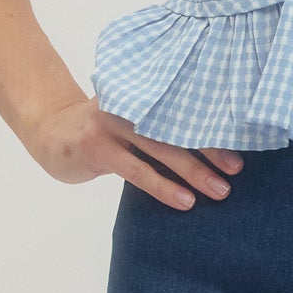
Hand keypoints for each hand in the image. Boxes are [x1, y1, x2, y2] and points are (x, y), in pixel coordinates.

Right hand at [22, 95, 243, 210]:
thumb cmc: (102, 130)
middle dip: (211, 150)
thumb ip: (162, 123)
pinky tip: (184, 201)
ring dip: (194, 171)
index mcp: (144, 92)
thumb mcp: (132, 118)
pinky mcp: (96, 146)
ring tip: (219, 191)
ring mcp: (111, 123)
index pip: (186, 106)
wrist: (50, 131)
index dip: (214, 125)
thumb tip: (214, 145)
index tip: (243, 143)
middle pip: (179, 125)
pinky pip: (136, 170)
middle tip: (237, 170)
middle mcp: (130, 102)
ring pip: (162, 148)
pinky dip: (163, 186)